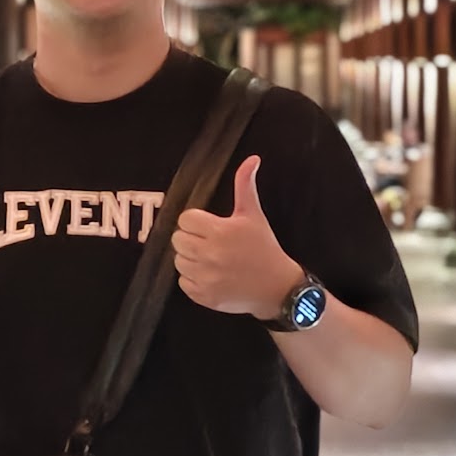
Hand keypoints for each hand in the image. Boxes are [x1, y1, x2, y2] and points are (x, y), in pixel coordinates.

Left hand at [171, 154, 301, 318]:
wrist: (277, 287)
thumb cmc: (265, 249)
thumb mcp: (254, 215)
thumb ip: (245, 186)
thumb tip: (251, 159)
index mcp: (220, 231)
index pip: (185, 219)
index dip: (196, 221)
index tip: (209, 227)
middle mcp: (209, 254)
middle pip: (178, 239)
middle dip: (192, 239)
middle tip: (210, 243)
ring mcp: (206, 277)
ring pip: (179, 261)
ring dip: (191, 259)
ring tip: (211, 259)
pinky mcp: (204, 296)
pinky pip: (183, 282)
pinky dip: (193, 279)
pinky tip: (211, 275)